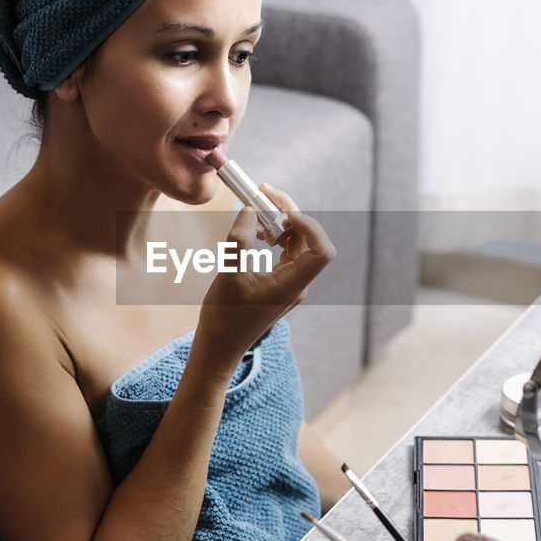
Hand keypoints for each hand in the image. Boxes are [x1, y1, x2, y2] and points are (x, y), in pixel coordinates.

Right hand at [195, 186, 334, 365]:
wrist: (219, 347)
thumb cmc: (223, 317)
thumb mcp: (228, 274)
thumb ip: (241, 239)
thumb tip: (251, 210)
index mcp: (292, 286)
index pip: (321, 250)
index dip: (309, 226)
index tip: (283, 211)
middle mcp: (298, 285)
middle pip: (309, 241)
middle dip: (290, 215)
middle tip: (265, 193)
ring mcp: (290, 285)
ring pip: (297, 245)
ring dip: (281, 224)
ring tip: (257, 209)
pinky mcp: (280, 285)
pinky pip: (287, 254)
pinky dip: (275, 238)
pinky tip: (258, 232)